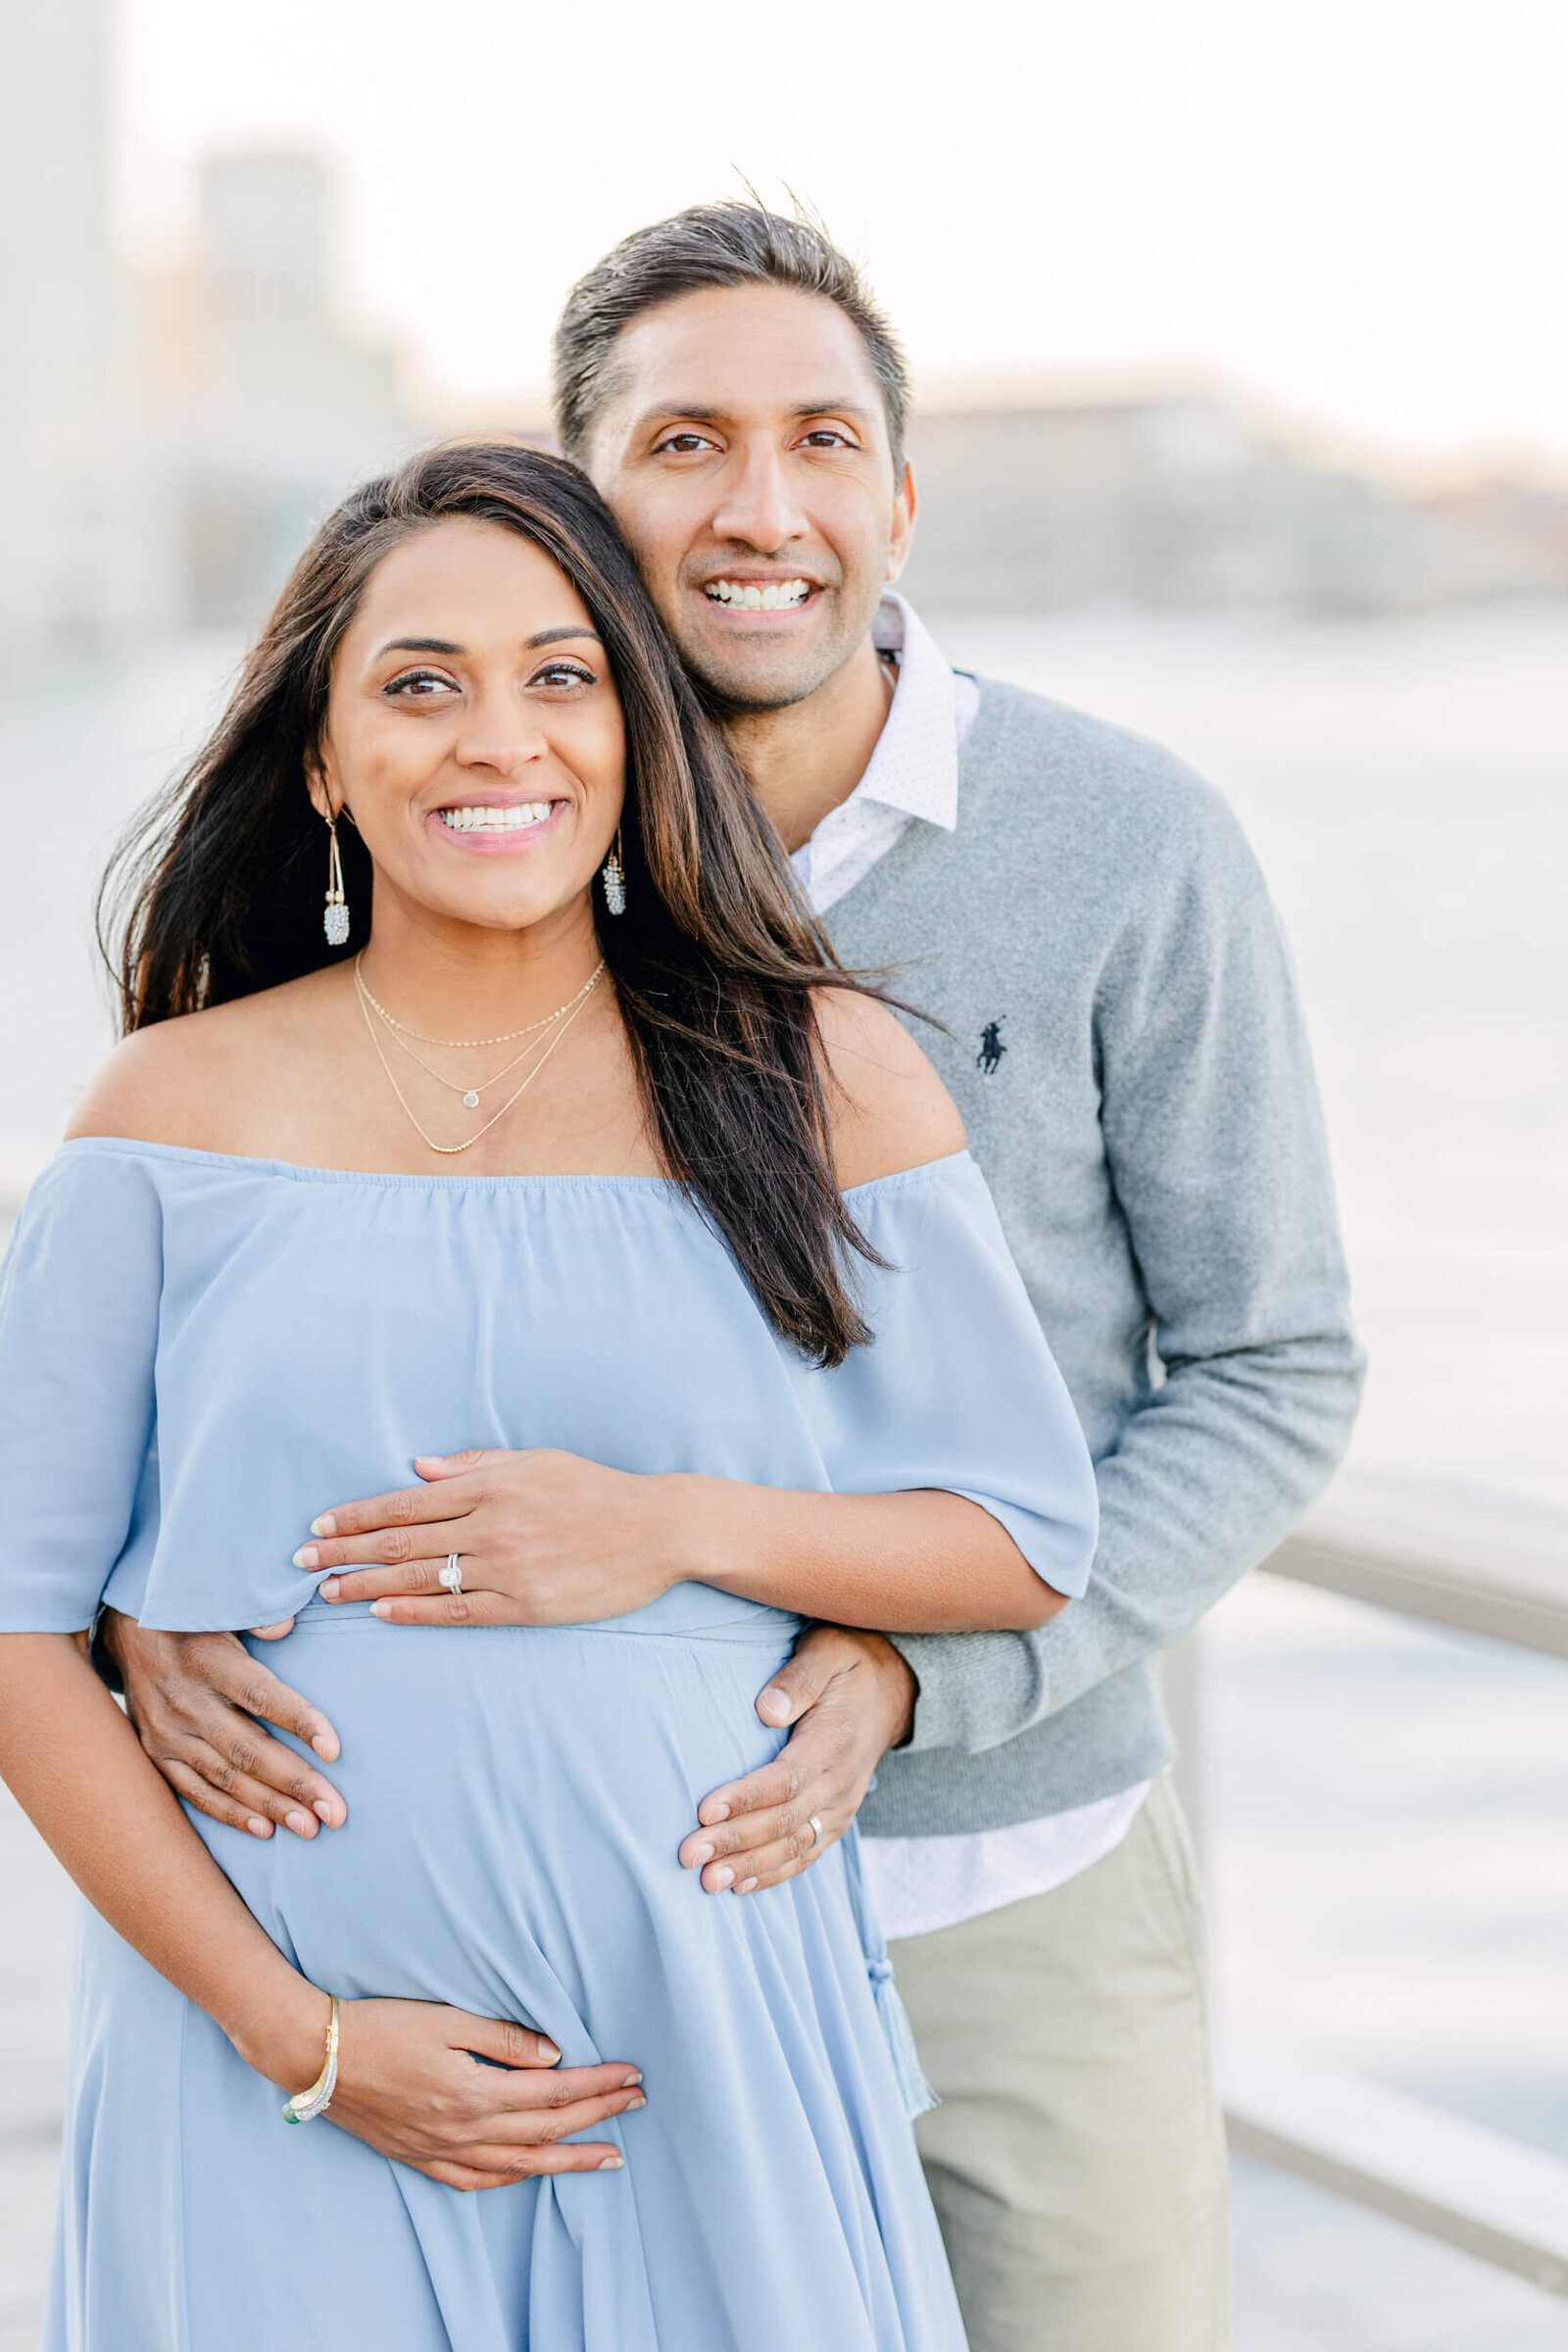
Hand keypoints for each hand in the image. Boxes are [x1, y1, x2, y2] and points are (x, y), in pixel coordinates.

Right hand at [101, 1610, 346, 1840]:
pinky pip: (194, 1792)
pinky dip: (230, 1813)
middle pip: (248, 1749)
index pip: (261, 1696)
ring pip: (225, 1777)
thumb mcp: (221, 1604)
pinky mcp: (155, 1754)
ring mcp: (167, 1733)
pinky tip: (265, 1829)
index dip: (300, 1722)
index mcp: (209, 1660)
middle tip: (335, 1812)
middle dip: (295, 1783)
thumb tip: (286, 1627)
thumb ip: (256, 1615)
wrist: (127, 1634)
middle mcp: (185, 1701)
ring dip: (270, 1806)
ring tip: (310, 1826)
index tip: (335, 1751)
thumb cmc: (196, 1618)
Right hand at [241, 1990, 643, 2190]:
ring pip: (521, 2164)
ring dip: (570, 2158)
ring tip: (610, 2156)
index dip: (598, 2085)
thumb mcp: (447, 2019)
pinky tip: (535, 2170)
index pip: (554, 2092)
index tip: (633, 2076)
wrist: (316, 2056)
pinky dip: (515, 2177)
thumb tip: (555, 2055)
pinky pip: (478, 2181)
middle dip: (599, 2117)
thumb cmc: (381, 2025)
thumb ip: (504, 2039)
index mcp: (475, 2092)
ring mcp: (442, 2151)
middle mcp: (464, 2131)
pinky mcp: (421, 2158)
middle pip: (548, 2129)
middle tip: (638, 2104)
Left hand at [299, 1449, 679, 1626]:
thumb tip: (417, 1467)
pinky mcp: (526, 1605)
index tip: (319, 1525)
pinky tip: (381, 1612)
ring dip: (367, 1585)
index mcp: (491, 1485)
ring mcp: (508, 1567)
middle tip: (301, 1562)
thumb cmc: (597, 1489)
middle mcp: (492, 1524)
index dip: (357, 1516)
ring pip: (422, 1577)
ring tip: (327, 1591)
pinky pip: (459, 1611)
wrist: (658, 1528)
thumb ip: (474, 1465)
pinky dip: (415, 1611)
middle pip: (402, 1540)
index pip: (406, 1502)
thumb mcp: (536, 1461)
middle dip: (345, 1551)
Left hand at [679, 1626, 916, 1895]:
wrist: (891, 1689)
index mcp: (835, 1740)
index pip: (786, 1779)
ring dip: (750, 1866)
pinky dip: (775, 1874)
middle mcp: (841, 1781)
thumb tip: (767, 1710)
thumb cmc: (847, 1662)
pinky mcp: (837, 1818)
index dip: (745, 1799)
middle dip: (734, 1841)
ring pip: (794, 1846)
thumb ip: (799, 1678)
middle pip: (784, 1821)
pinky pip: (807, 1854)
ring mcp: (841, 1805)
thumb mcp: (828, 1651)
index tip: (704, 1811)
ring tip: (708, 1882)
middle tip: (689, 1855)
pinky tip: (742, 1886)